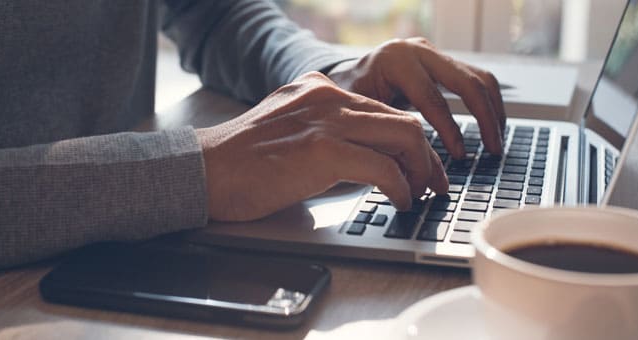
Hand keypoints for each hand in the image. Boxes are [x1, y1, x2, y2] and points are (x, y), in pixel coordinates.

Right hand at [196, 72, 446, 221]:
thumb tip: (363, 159)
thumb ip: (324, 133)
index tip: (420, 165)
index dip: (409, 141)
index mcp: (319, 90)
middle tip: (434, 183)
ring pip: (404, 136)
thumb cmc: (239, 162)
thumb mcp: (288, 132)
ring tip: (420, 194)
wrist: (203, 170)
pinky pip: (384, 166)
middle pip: (403, 120)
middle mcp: (328, 97)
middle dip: (427, 156)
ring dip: (421, 170)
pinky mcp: (323, 150)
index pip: (383, 110)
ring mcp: (327, 120)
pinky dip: (401, 186)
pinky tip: (399, 200)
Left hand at [327, 37, 506, 157]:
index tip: (460, 156)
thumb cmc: (346, 98)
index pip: (432, 98)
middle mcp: (418, 51)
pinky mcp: (443, 61)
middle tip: (493, 150)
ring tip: (496, 142)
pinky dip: (488, 103)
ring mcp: (433, 53)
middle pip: (467, 82)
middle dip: (485, 118)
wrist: (345, 77)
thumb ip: (386, 131)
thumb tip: (415, 165)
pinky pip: (476, 79)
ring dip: (493, 111)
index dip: (450, 130)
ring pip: (479, 77)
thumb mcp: (358, 113)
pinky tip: (491, 127)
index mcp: (395, 61)